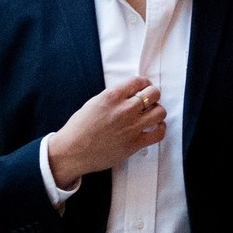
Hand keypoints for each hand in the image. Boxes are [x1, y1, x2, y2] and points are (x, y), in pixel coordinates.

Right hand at [47, 78, 165, 187]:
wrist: (73, 151)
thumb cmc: (79, 129)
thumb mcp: (94, 103)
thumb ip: (113, 97)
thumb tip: (128, 95)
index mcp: (112, 96)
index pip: (138, 81)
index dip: (144, 83)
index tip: (145, 86)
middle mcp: (124, 109)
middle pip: (153, 94)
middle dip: (153, 95)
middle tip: (150, 99)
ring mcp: (132, 126)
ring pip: (160, 112)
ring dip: (157, 111)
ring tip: (152, 114)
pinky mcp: (135, 143)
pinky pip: (159, 133)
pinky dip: (160, 128)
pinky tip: (155, 127)